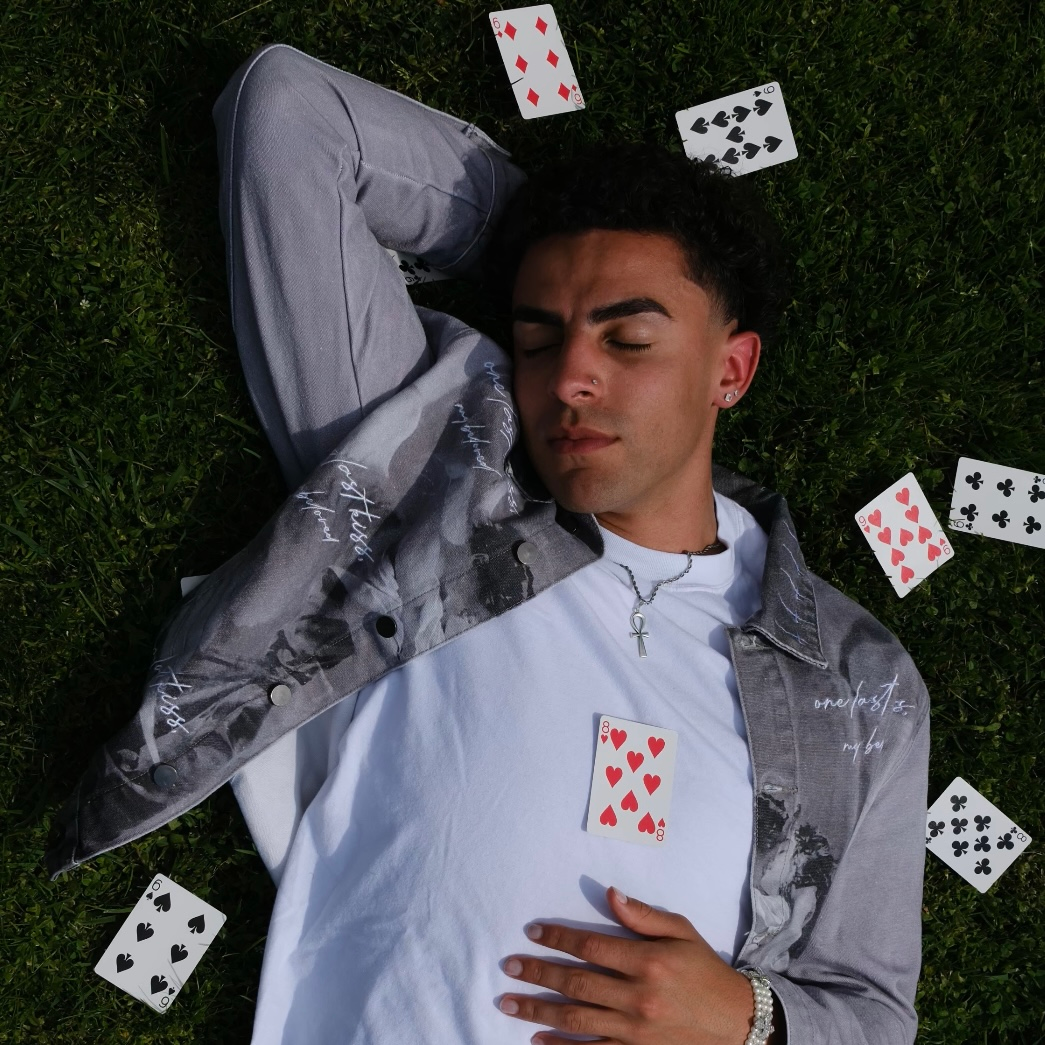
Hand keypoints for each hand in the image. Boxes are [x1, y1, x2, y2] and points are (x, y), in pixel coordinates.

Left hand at [498, 886, 757, 1044]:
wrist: (735, 1022)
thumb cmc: (704, 970)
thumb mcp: (681, 931)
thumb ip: (643, 915)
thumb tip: (610, 893)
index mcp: (647, 961)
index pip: (590, 945)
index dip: (558, 938)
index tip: (532, 932)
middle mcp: (638, 996)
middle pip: (576, 983)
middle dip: (538, 973)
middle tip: (509, 966)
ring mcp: (635, 1030)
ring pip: (576, 1020)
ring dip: (538, 1010)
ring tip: (509, 1001)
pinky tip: (537, 1039)